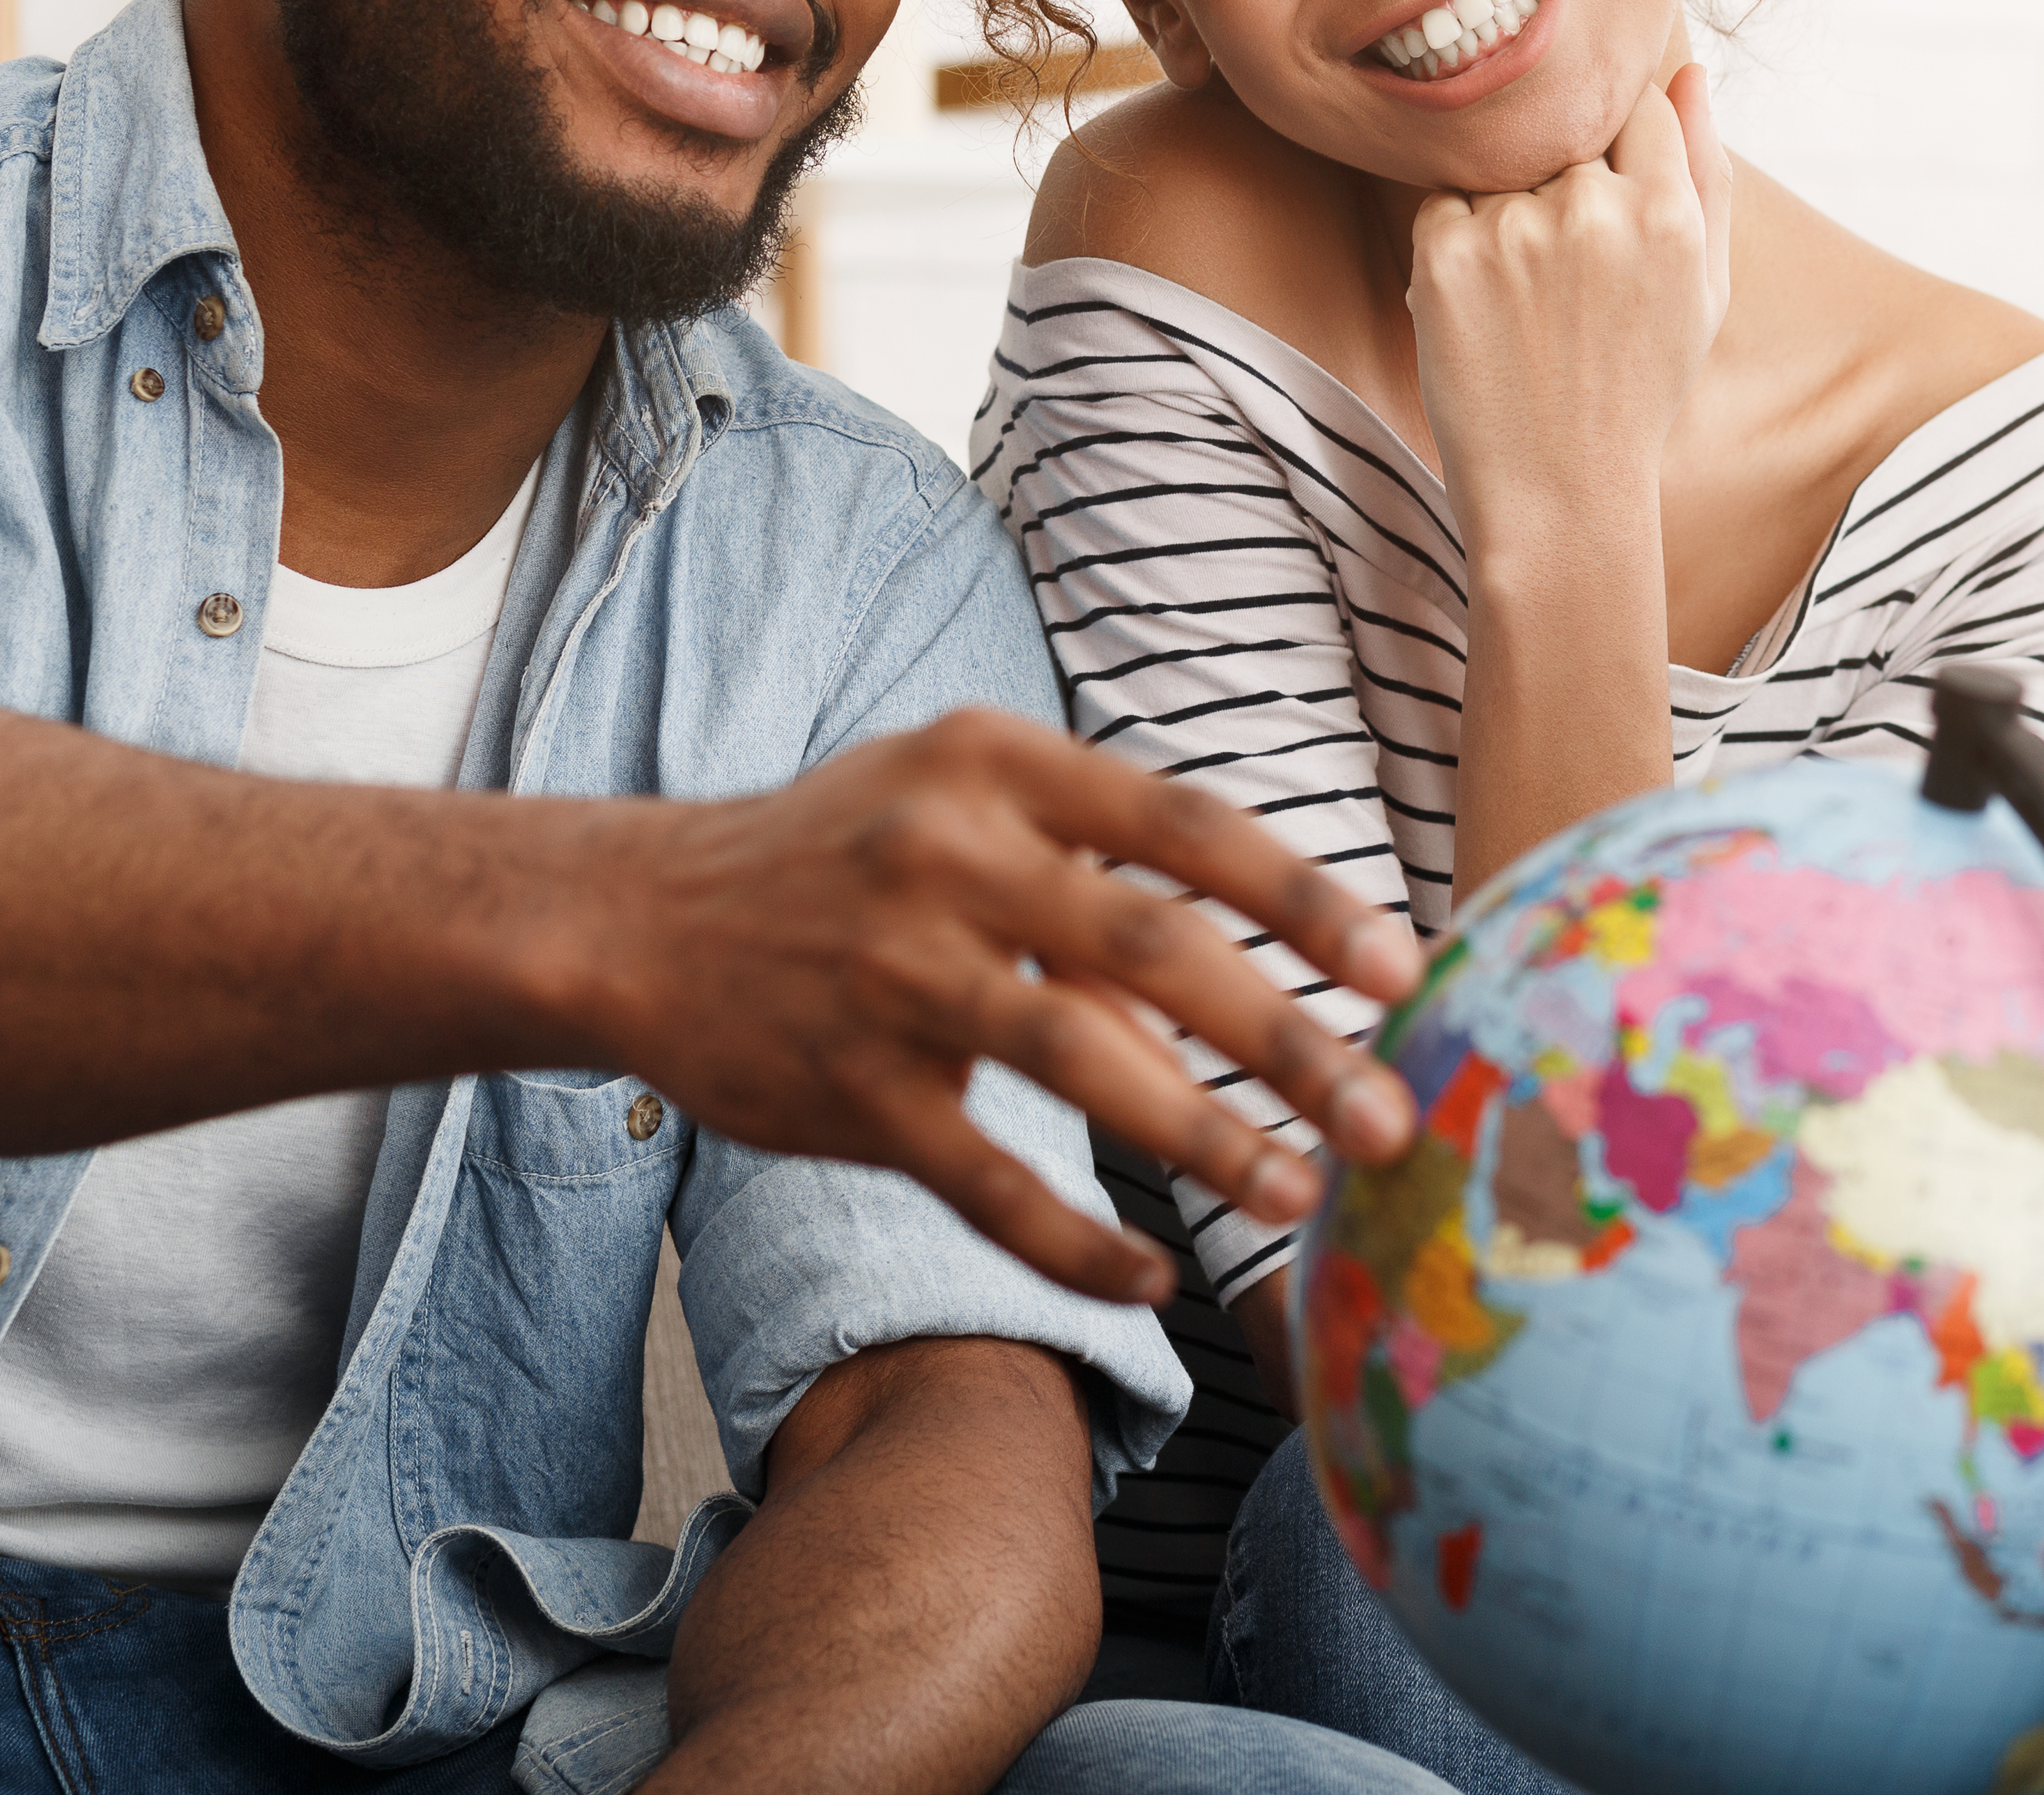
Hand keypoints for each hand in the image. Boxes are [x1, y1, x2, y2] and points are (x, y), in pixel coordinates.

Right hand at [576, 708, 1423, 1305]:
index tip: (1402, 967)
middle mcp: (944, 855)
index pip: (1181, 825)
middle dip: (1286, 1037)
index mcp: (992, 765)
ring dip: (1201, 1139)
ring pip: (1076, 1061)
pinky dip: (1071, 1241)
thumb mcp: (959, 799)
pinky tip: (1148, 1279)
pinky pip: (982, 1180)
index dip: (1301, 899)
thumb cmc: (843, 855)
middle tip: (1388, 1114)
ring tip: (1294, 1197)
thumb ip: (1093, 863)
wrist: (641, 920)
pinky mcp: (845, 1087)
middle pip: (1151, 945)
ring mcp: (890, 973)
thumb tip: (1256, 969)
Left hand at [1407, 61, 1731, 530]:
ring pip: (1497, 165)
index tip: (1605, 190)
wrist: (1558, 490)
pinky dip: (1455, 243)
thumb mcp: (1704, 286)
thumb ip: (1707, 172)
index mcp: (1668, 211)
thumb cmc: (1638, 387)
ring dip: (1504, 208)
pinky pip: (1441, 203)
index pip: (1632, 104)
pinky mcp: (1443, 256)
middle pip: (1559, 132)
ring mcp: (1513, 230)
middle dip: (1557, 178)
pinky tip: (1486, 308)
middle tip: (1563, 267)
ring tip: (1527, 298)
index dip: (1613, 142)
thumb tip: (1690, 72)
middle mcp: (1592, 208)